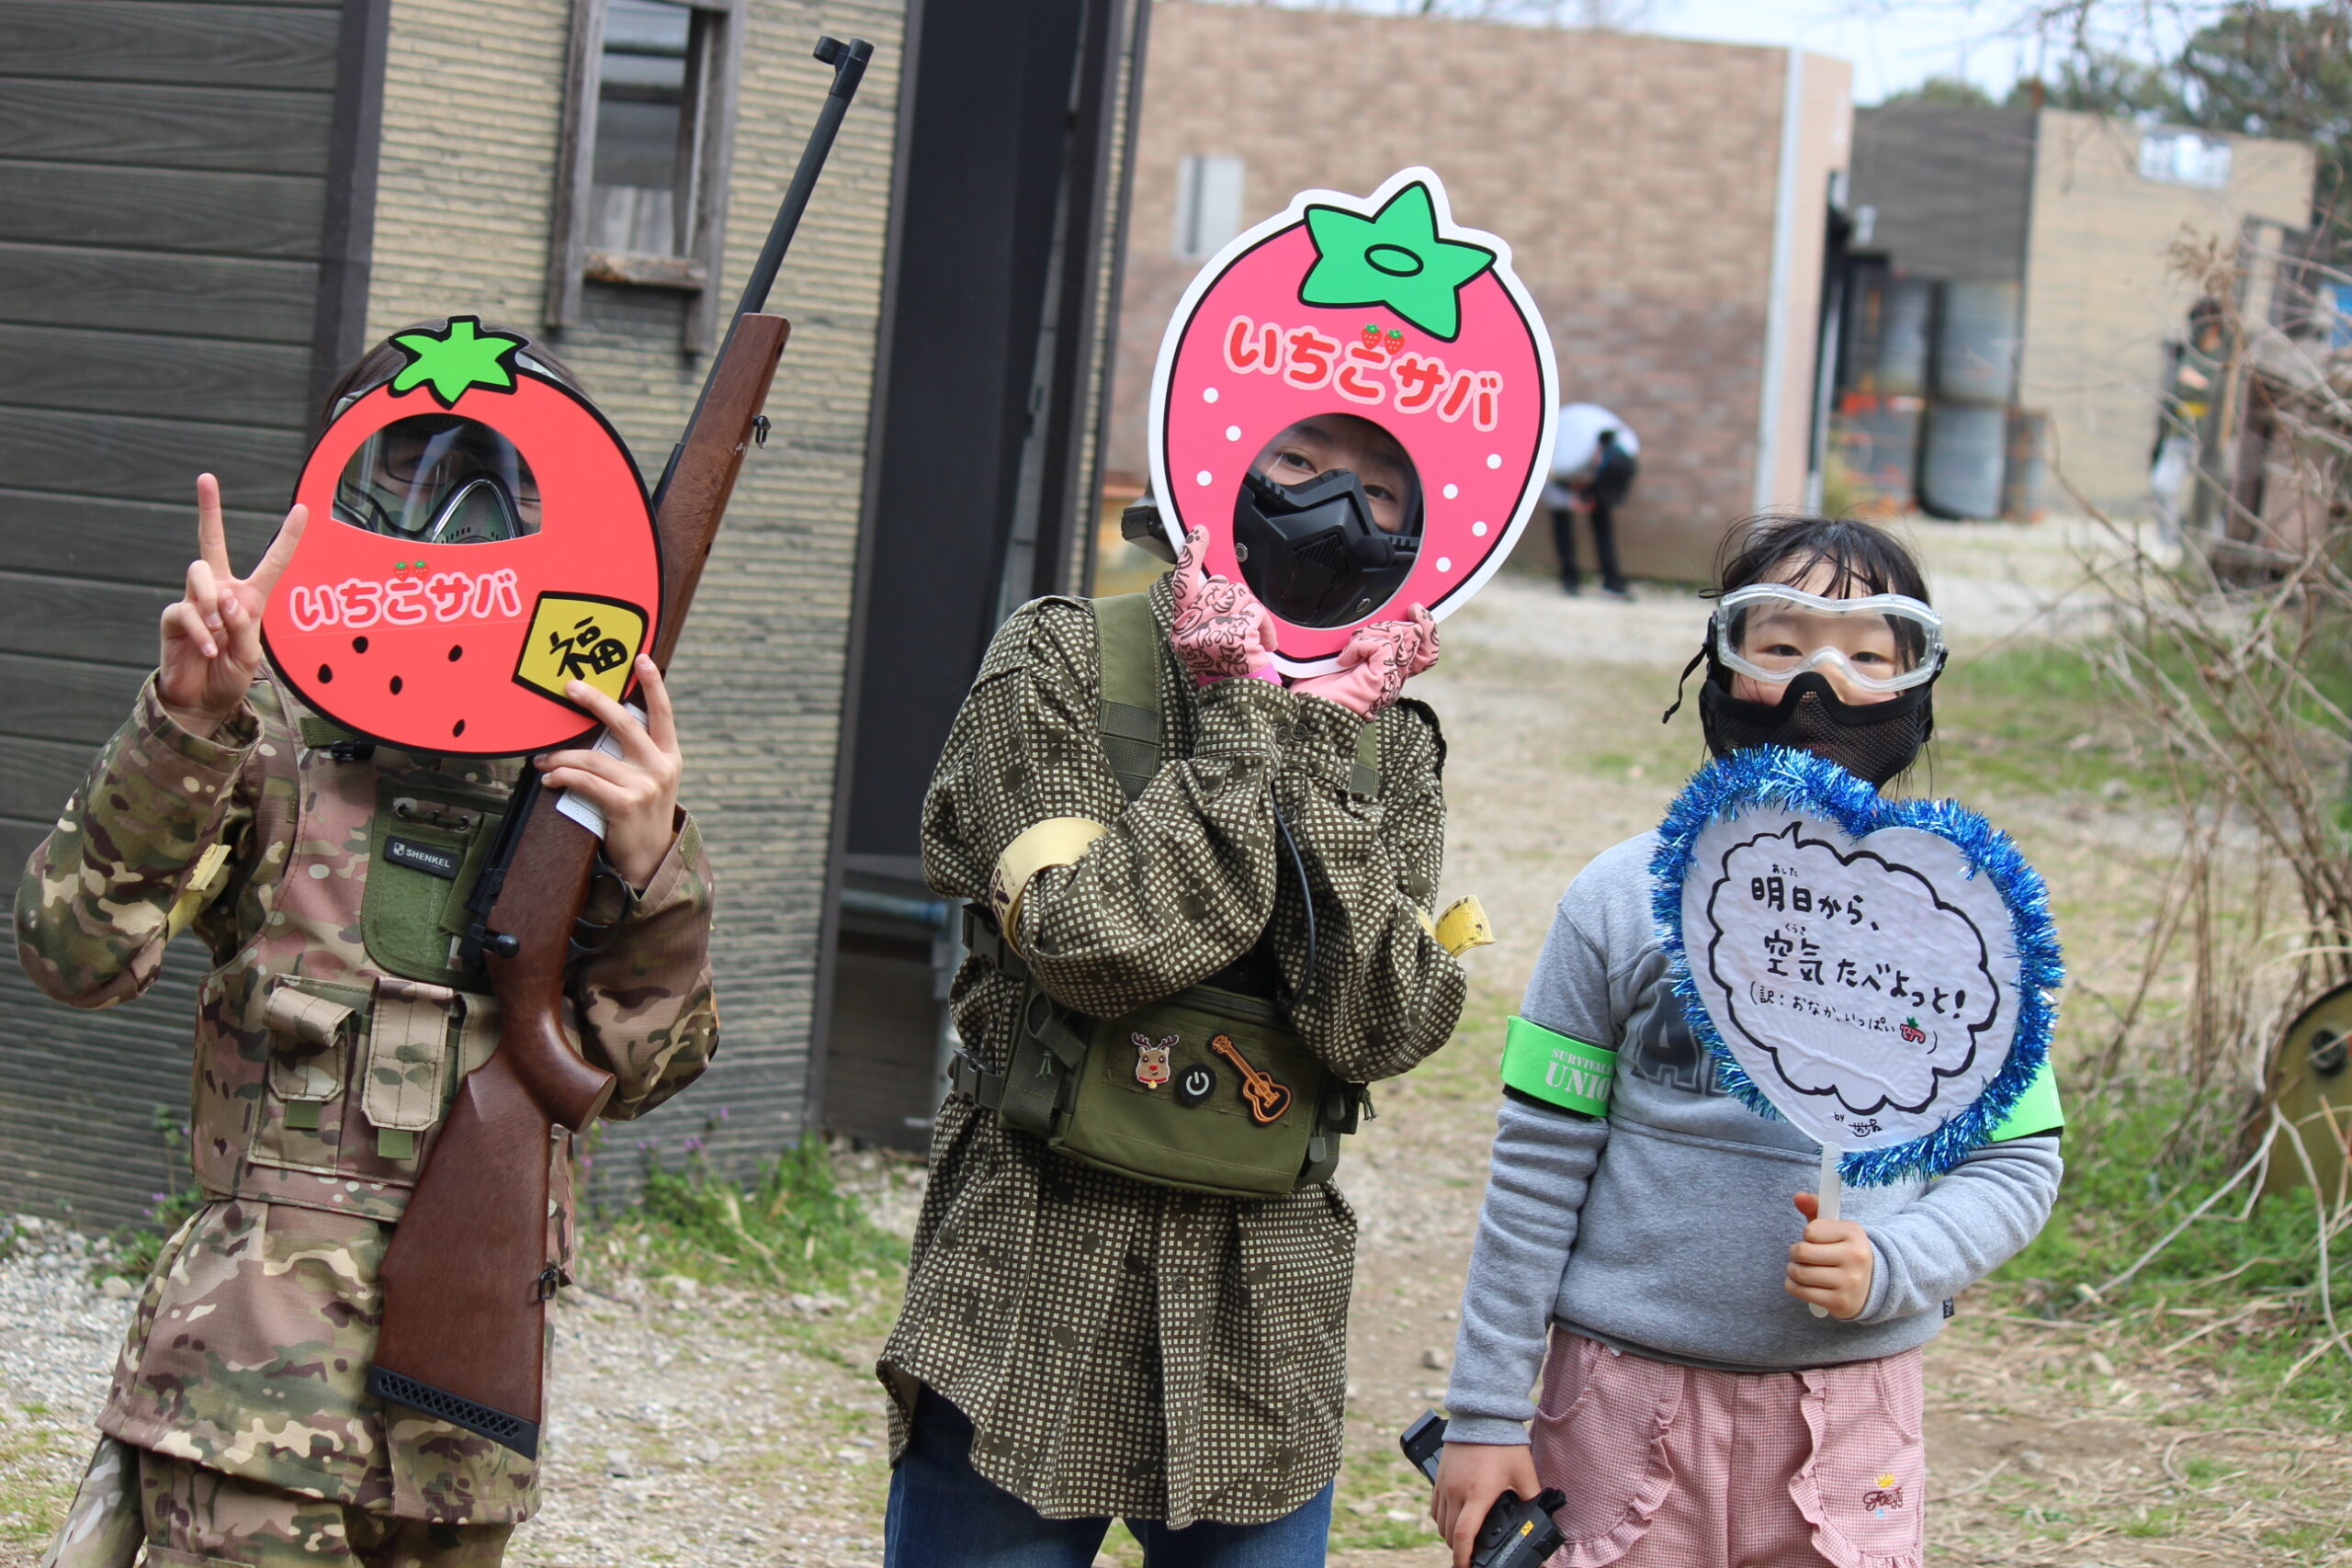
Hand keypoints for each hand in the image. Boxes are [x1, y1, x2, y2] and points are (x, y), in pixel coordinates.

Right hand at [157, 474, 307, 737]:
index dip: (288, 536)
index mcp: (250, 597)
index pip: (272, 561)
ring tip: (217, 628)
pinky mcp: (174, 617)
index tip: (302, 508)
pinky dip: (200, 631)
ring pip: (199, 574)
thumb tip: (224, 601)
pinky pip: (185, 611)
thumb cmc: (230, 674)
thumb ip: (244, 626)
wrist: (203, 700)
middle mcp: (220, 591)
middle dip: (209, 509)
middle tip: (205, 477)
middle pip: (211, 541)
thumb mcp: (251, 654)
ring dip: (210, 601)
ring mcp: (195, 601)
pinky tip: (207, 649)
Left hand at [534, 657, 682, 888]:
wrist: (650, 859)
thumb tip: (603, 725)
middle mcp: (660, 767)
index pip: (663, 713)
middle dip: (594, 701)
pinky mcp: (624, 804)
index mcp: (669, 756)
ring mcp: (644, 786)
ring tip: (543, 759)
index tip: (642, 658)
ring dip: (560, 755)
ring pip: (593, 757)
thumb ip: (638, 755)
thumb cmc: (643, 815)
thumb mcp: (653, 780)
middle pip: (624, 723)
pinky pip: (584, 781)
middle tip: (570, 687)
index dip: (654, 684)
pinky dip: (561, 777)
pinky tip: (550, 778)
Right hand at [1169, 526, 1279, 682]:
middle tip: (1240, 627)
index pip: (1182, 584)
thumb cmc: (1228, 672)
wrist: (1239, 702)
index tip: (1200, 533)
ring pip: (1240, 595)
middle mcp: (1190, 628)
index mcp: (1182, 628)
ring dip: (1254, 615)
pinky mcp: (1232, 634)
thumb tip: (1216, 582)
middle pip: (1220, 586)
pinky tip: (1263, 644)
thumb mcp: (1208, 640)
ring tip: (1253, 639)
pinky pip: (1256, 612)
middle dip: (1237, 601)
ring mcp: (1210, 630)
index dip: (1191, 554)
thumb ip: (1207, 611)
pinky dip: (1265, 626)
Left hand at [1288, 604, 1438, 717]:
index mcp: (1391, 670)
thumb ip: (1367, 640)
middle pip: (1419, 636)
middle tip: (1365, 631)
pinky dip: (1360, 644)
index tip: (1415, 609)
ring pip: (1402, 636)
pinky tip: (1345, 657)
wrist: (1308, 712)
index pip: (1427, 650)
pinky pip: (1382, 646)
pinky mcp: (1381, 681)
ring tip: (1351, 645)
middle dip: (1390, 622)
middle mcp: (1396, 677)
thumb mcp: (1346, 655)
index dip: (1427, 626)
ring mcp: (1391, 680)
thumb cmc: (1319, 687)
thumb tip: (1376, 620)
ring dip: (1373, 632)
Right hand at [1430, 1441, 1540, 1567]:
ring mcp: (1445, 1484)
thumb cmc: (1504, 1444)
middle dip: (1459, 1549)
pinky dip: (1441, 1519)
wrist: (1482, 1415)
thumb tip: (1542, 1516)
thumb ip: (1532, 1497)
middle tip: (1471, 1555)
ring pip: (1439, 1522)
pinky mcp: (1439, 1476)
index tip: (1467, 1567)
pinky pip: (1434, 1506)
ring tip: (1463, 1540)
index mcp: (1478, 1494)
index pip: (1464, 1535)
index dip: (1464, 1557)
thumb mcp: (1524, 1473)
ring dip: (1449, 1535)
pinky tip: (1452, 1519)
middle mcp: (1457, 1491)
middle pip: (1449, 1533)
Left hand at [1787, 1191, 1873, 1319]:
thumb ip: (1816, 1208)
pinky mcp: (1839, 1302)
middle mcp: (1854, 1257)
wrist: (1872, 1285)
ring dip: (1792, 1270)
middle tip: (1802, 1256)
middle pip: (1801, 1252)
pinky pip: (1800, 1291)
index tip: (1817, 1241)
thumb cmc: (1845, 1251)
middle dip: (1795, 1253)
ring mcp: (1848, 1282)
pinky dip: (1793, 1286)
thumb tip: (1798, 1196)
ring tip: (1801, 1268)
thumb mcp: (1836, 1228)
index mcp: (1854, 1233)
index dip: (1807, 1235)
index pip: (1810, 1231)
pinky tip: (1801, 1283)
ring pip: (1799, 1272)